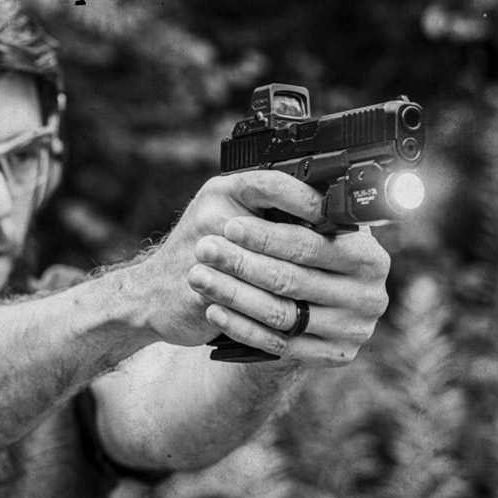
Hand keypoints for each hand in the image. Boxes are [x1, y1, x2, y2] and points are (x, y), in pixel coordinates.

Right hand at [126, 170, 332, 346]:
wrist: (149, 294)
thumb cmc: (200, 255)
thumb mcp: (229, 219)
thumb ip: (269, 213)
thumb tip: (331, 215)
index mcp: (223, 190)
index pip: (273, 183)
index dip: (310, 201)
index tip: (342, 216)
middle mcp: (212, 212)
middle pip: (278, 229)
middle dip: (315, 249)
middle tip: (347, 261)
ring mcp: (204, 250)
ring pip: (269, 269)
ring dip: (303, 284)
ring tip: (332, 291)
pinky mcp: (201, 285)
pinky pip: (251, 299)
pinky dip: (279, 310)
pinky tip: (303, 314)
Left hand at [187, 211, 389, 366]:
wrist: (319, 312)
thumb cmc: (311, 261)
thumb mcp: (319, 233)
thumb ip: (307, 216)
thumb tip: (284, 188)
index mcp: (369, 257)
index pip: (310, 245)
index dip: (266, 236)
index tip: (230, 226)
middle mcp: (369, 296)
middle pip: (291, 280)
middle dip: (241, 262)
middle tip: (205, 249)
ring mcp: (352, 330)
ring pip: (280, 313)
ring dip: (233, 294)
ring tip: (200, 276)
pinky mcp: (332, 356)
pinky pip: (277, 343)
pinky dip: (240, 326)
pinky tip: (214, 309)